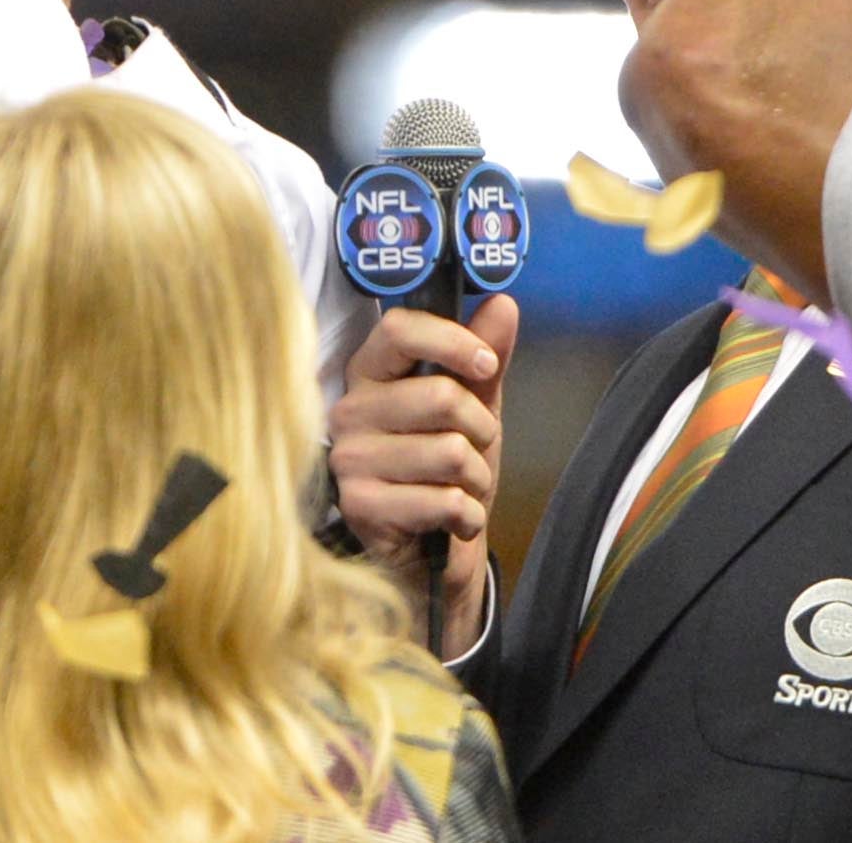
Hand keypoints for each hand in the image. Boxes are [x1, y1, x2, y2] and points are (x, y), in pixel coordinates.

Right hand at [328, 296, 518, 657]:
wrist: (432, 550)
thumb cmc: (446, 470)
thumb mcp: (474, 407)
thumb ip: (485, 356)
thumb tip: (501, 302)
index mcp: (371, 373)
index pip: (400, 330)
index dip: (452, 341)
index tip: (487, 365)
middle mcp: (350, 409)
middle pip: (440, 395)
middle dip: (481, 429)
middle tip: (476, 448)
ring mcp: (349, 458)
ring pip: (449, 451)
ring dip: (476, 476)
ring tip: (461, 487)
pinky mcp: (359, 505)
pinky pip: (442, 499)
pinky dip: (466, 513)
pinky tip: (453, 518)